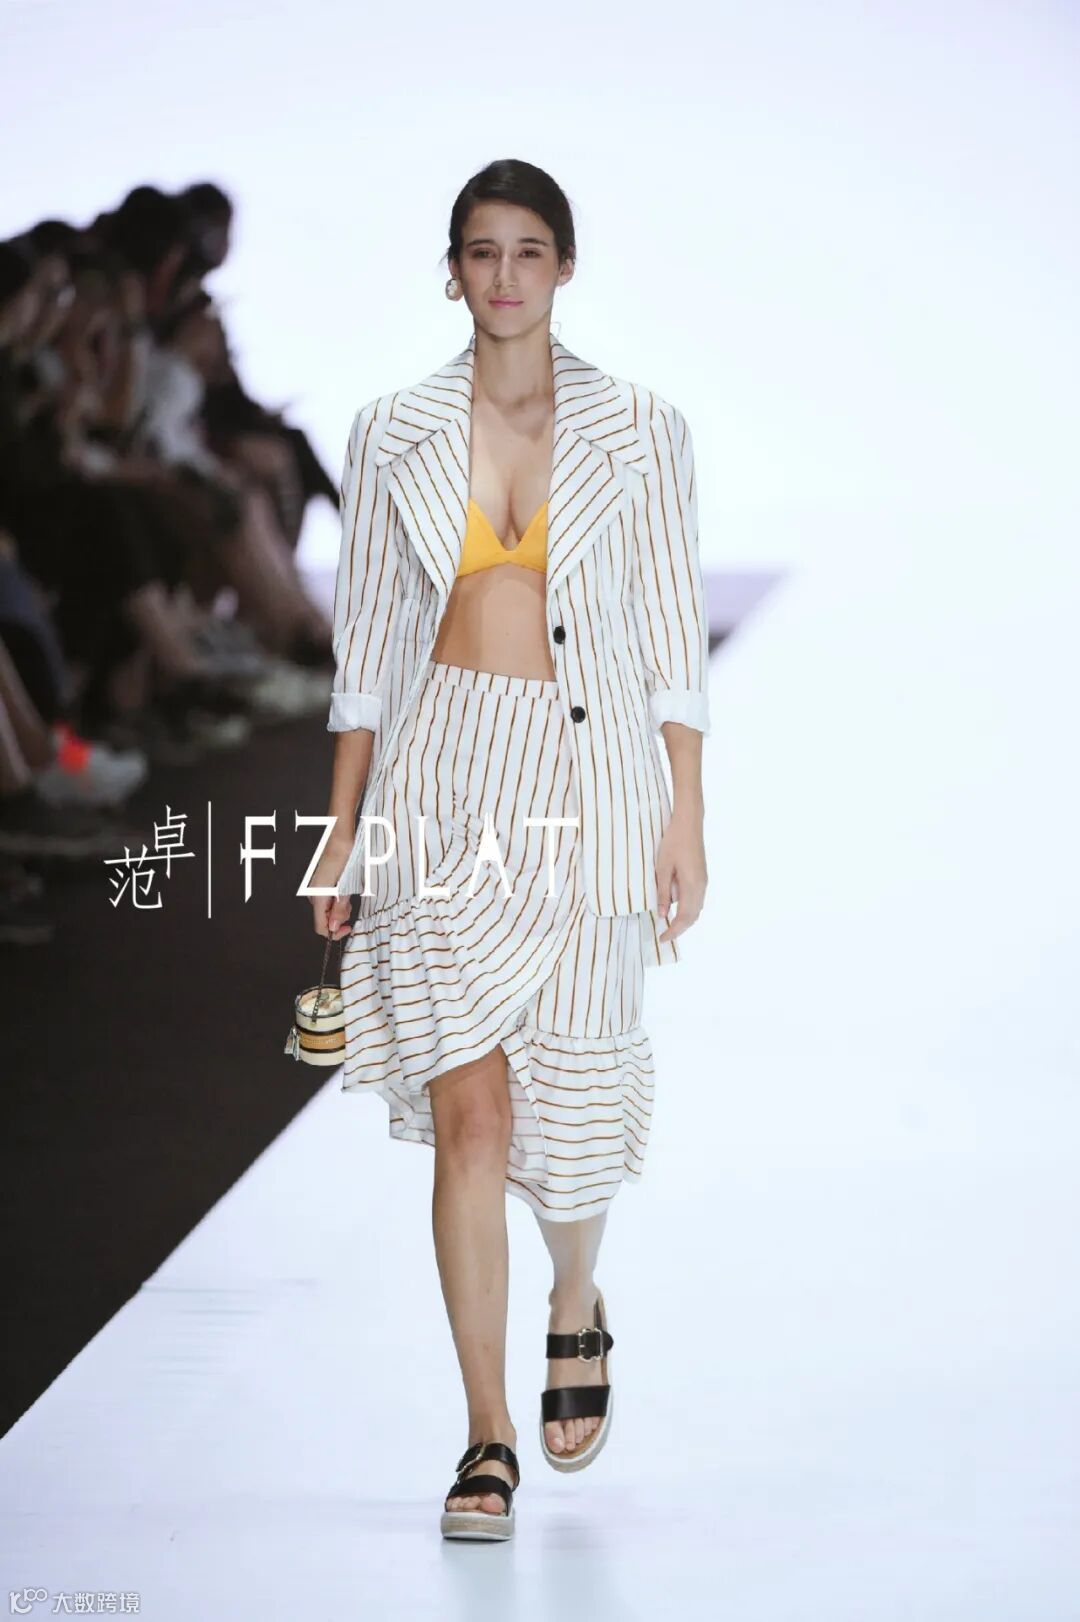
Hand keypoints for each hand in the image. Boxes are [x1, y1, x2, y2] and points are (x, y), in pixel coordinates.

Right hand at [310, 839, 354, 940]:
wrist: (340, 841)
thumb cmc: (344, 860)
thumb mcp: (346, 889)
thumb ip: (339, 910)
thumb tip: (334, 928)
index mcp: (318, 897)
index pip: (320, 927)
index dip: (334, 932)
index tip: (347, 928)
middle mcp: (313, 895)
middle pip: (324, 919)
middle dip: (339, 917)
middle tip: (350, 904)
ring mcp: (316, 890)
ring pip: (327, 909)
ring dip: (339, 907)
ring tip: (348, 894)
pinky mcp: (320, 885)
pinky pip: (327, 900)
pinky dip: (337, 899)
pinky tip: (343, 890)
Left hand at [655, 807, 706, 944]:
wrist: (689, 823)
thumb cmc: (673, 842)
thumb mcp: (662, 868)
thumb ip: (664, 892)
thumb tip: (662, 914)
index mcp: (692, 886)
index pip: (684, 917)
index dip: (674, 930)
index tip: (662, 938)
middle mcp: (701, 886)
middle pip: (693, 916)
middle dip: (680, 928)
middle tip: (665, 935)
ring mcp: (703, 881)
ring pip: (696, 908)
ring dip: (684, 919)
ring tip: (669, 924)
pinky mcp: (701, 876)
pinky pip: (696, 899)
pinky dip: (687, 909)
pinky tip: (675, 907)